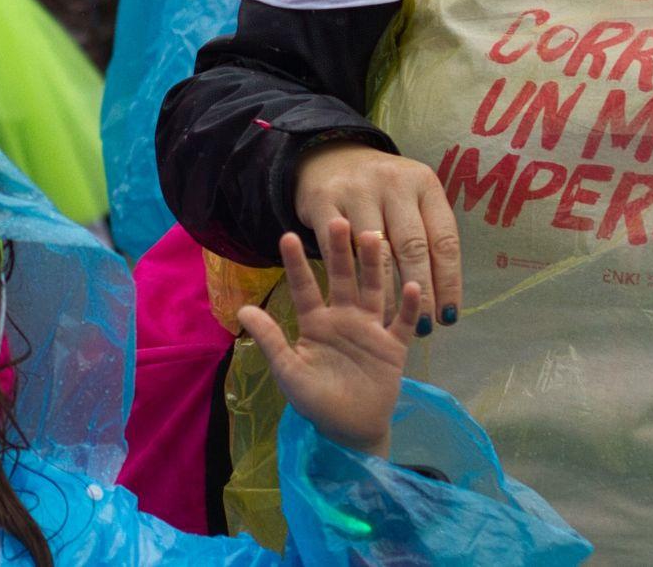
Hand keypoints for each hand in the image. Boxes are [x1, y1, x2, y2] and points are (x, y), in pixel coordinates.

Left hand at [240, 222, 415, 456]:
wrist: (349, 431)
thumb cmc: (315, 400)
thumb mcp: (288, 371)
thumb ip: (270, 340)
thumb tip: (241, 309)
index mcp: (316, 321)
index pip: (304, 287)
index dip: (297, 264)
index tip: (288, 236)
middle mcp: (343, 317)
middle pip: (342, 279)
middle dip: (339, 252)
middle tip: (338, 221)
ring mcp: (370, 329)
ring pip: (373, 291)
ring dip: (374, 266)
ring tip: (374, 237)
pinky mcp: (393, 347)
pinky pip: (401, 324)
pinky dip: (408, 306)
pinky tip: (411, 286)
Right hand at [292, 137, 459, 332]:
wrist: (330, 157)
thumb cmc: (383, 192)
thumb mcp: (412, 198)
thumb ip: (428, 234)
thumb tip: (445, 293)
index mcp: (424, 183)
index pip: (444, 239)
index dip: (449, 282)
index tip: (449, 316)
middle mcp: (394, 183)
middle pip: (412, 246)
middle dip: (422, 291)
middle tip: (426, 326)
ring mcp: (356, 190)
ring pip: (376, 251)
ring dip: (386, 292)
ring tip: (392, 321)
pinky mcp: (323, 201)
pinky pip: (338, 248)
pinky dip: (349, 277)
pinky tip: (357, 300)